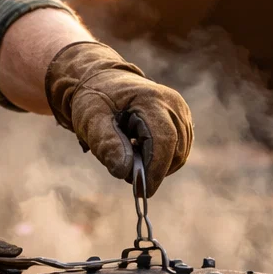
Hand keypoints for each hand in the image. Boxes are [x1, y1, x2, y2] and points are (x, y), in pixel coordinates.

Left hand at [44, 41, 193, 195]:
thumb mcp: (90, 119)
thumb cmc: (95, 99)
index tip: (141, 192)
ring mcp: (181, 111)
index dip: (155, 170)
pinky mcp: (182, 120)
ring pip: (181, 153)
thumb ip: (105, 143)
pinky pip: (180, 150)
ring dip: (158, 166)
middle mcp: (173, 103)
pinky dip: (162, 159)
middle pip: (176, 150)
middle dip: (154, 170)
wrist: (104, 81)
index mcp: (151, 99)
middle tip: (126, 173)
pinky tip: (140, 151)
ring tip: (130, 156)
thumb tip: (125, 172)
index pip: (164, 141)